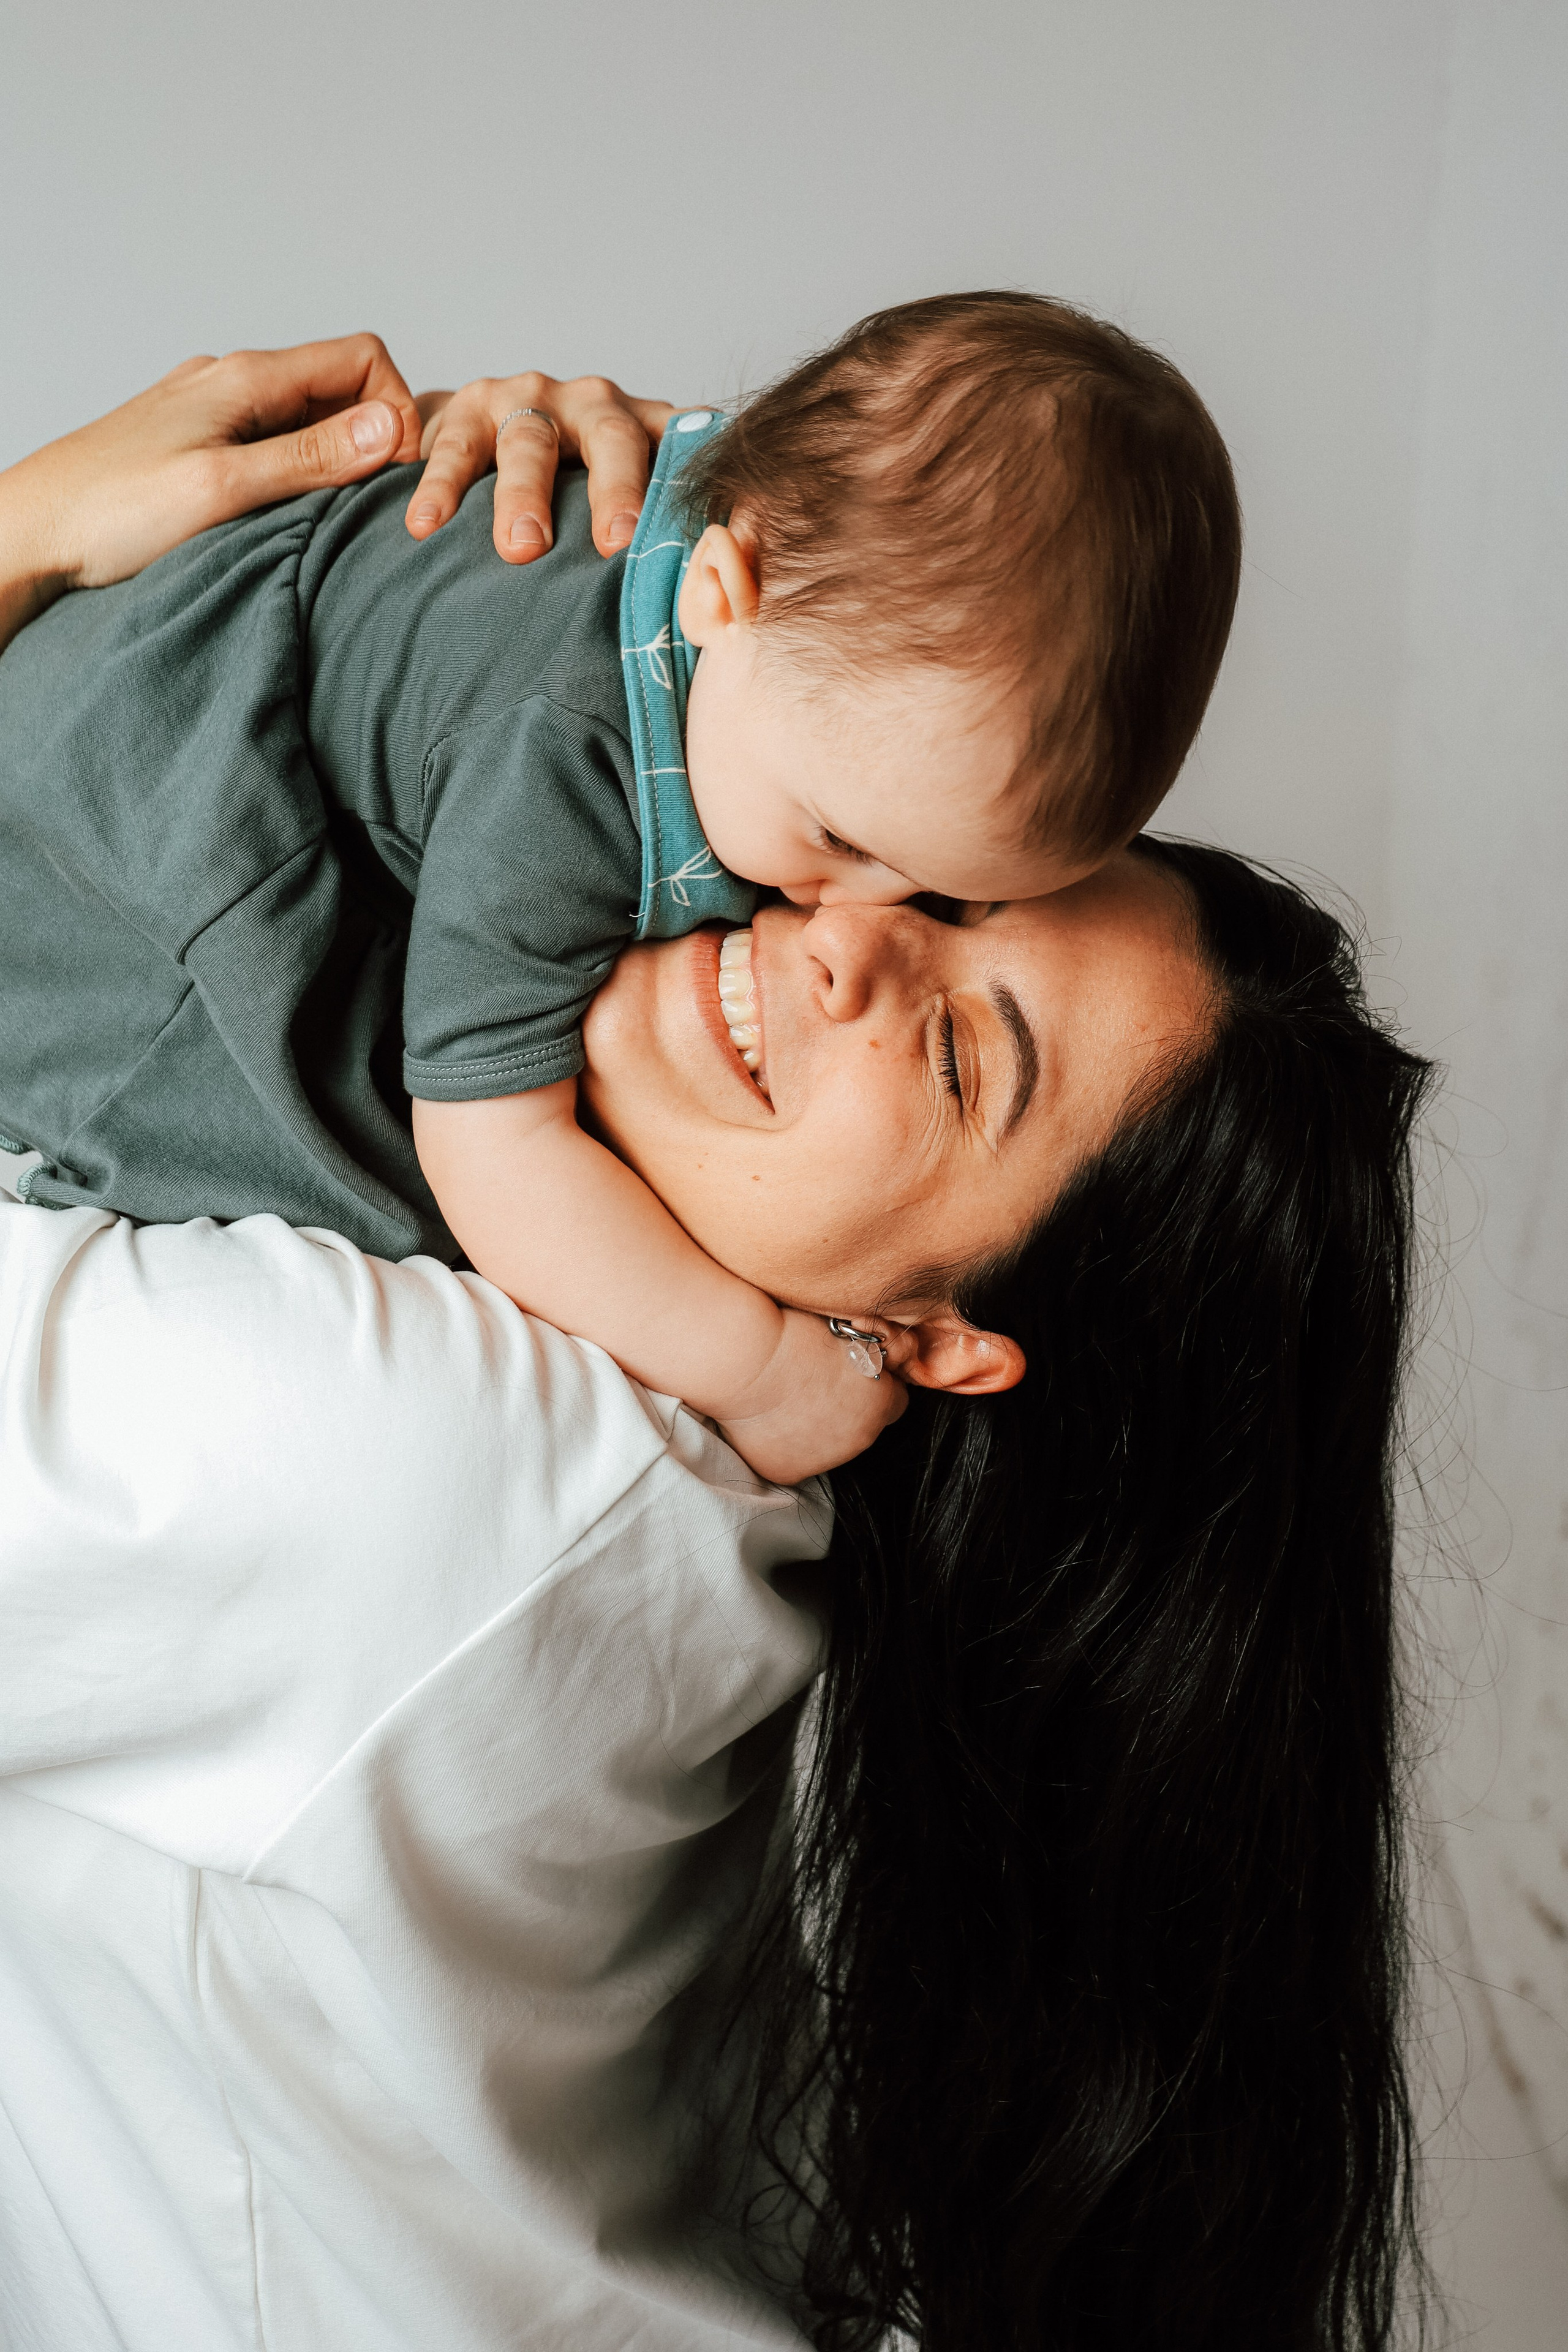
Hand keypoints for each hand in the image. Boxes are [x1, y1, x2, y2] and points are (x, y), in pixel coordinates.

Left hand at [0, 335, 422, 647]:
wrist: (33, 532)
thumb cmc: (112, 511)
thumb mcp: (224, 489)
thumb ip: (308, 458)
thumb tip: (390, 429)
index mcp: (244, 377)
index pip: (361, 357)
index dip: (397, 411)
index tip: (394, 475)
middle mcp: (232, 381)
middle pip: (340, 386)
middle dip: (375, 438)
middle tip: (375, 503)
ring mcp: (215, 411)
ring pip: (308, 416)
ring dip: (337, 459)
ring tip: (334, 515)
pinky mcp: (199, 443)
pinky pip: (274, 441)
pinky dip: (300, 471)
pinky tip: (287, 514)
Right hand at [404, 371, 676, 564]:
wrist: (491, 436)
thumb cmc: (573, 493)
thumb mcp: (623, 498)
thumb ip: (663, 525)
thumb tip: (713, 601)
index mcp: (644, 428)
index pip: (676, 453)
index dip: (683, 491)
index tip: (690, 541)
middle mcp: (594, 404)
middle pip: (612, 439)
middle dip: (615, 489)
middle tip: (613, 545)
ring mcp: (530, 400)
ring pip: (531, 441)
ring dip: (525, 495)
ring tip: (522, 548)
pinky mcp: (469, 407)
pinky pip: (456, 447)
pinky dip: (442, 487)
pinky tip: (427, 526)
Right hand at [715, 1309, 914, 1485]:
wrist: (743, 1356)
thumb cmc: (792, 1329)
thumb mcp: (848, 1331)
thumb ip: (867, 1355)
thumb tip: (870, 1357)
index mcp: (881, 1401)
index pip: (896, 1402)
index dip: (873, 1386)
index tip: (850, 1374)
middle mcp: (860, 1438)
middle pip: (863, 1427)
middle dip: (844, 1409)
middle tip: (812, 1384)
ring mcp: (824, 1460)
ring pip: (828, 1446)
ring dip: (814, 1428)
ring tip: (785, 1398)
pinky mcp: (787, 1471)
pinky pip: (792, 1459)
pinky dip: (782, 1443)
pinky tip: (766, 1417)